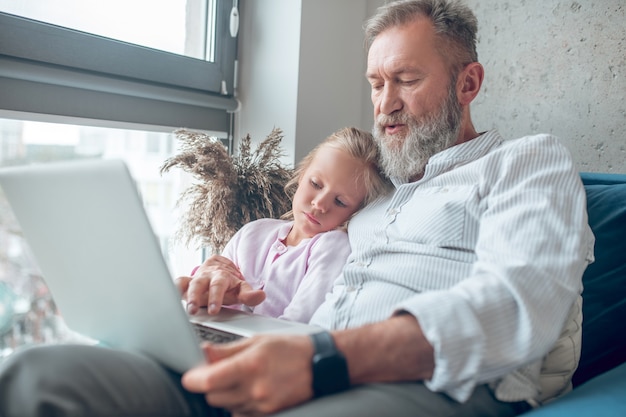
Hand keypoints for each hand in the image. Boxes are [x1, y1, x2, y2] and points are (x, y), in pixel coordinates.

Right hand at [176, 255, 265, 314]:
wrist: (217, 269)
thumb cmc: (228, 284)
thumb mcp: (240, 289)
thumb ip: (250, 294)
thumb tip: (261, 296)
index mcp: (220, 277)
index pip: (218, 286)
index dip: (215, 297)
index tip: (213, 310)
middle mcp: (205, 277)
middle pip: (198, 284)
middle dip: (194, 297)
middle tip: (193, 310)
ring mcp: (194, 280)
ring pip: (184, 283)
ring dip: (179, 294)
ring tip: (176, 307)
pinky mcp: (184, 284)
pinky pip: (176, 283)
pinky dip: (171, 289)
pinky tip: (166, 298)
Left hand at [182, 334, 314, 415]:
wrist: (321, 365)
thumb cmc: (291, 349)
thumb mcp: (258, 341)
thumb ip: (228, 350)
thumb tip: (204, 353)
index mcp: (250, 365)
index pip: (209, 381)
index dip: (194, 379)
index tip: (191, 375)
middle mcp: (255, 389)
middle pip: (214, 397)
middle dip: (209, 386)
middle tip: (216, 373)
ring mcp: (262, 405)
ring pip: (227, 407)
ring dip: (226, 395)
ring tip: (240, 380)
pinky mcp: (269, 415)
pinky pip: (242, 414)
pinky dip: (239, 404)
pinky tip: (249, 391)